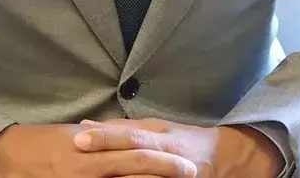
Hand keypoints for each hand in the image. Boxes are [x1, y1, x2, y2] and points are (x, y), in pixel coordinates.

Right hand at [0, 120, 197, 177]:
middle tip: (192, 173)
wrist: (6, 159)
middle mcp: (90, 168)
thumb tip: (124, 140)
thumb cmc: (40, 145)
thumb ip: (100, 140)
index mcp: (93, 148)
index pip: (137, 153)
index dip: (164, 158)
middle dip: (167, 172)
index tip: (186, 162)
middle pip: (137, 170)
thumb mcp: (73, 138)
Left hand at [74, 118, 284, 177]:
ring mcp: (171, 175)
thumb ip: (122, 128)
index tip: (78, 137)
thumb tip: (85, 126)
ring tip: (91, 177)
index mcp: (158, 136)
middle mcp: (164, 154)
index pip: (128, 134)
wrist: (222, 158)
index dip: (104, 136)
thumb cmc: (181, 141)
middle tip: (77, 151)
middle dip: (106, 154)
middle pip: (132, 155)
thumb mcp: (155, 128)